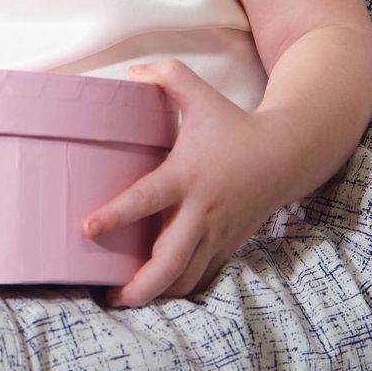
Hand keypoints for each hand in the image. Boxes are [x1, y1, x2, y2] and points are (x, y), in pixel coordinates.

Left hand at [84, 61, 278, 307]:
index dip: (116, 215)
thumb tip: (130, 72)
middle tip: (106, 296)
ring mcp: (216, 233)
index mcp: (187, 175)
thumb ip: (167, 75)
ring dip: (155, 294)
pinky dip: (177, 289)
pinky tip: (155, 292)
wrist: (285, 154)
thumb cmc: (234, 124)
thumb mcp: (201, 94)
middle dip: (138, 287)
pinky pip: (201, 277)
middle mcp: (201, 211)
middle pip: (169, 262)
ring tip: (123, 298)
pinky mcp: (227, 245)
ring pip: (186, 278)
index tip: (86, 227)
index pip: (147, 199)